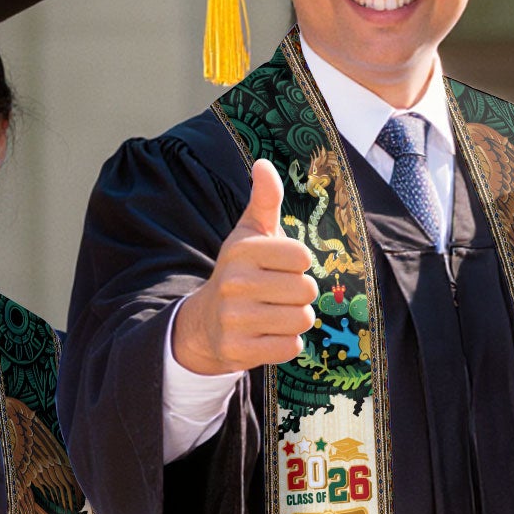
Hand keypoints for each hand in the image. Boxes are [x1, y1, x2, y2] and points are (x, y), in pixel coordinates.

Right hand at [170, 158, 318, 374]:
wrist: (206, 322)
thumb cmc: (240, 272)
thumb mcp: (250, 234)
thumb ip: (265, 200)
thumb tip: (264, 163)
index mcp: (242, 250)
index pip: (302, 256)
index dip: (298, 264)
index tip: (279, 266)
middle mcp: (235, 283)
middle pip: (306, 290)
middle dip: (299, 294)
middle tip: (278, 294)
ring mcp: (235, 319)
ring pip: (301, 319)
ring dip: (295, 319)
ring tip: (273, 313)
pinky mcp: (239, 350)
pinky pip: (291, 347)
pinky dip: (286, 343)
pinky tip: (267, 334)